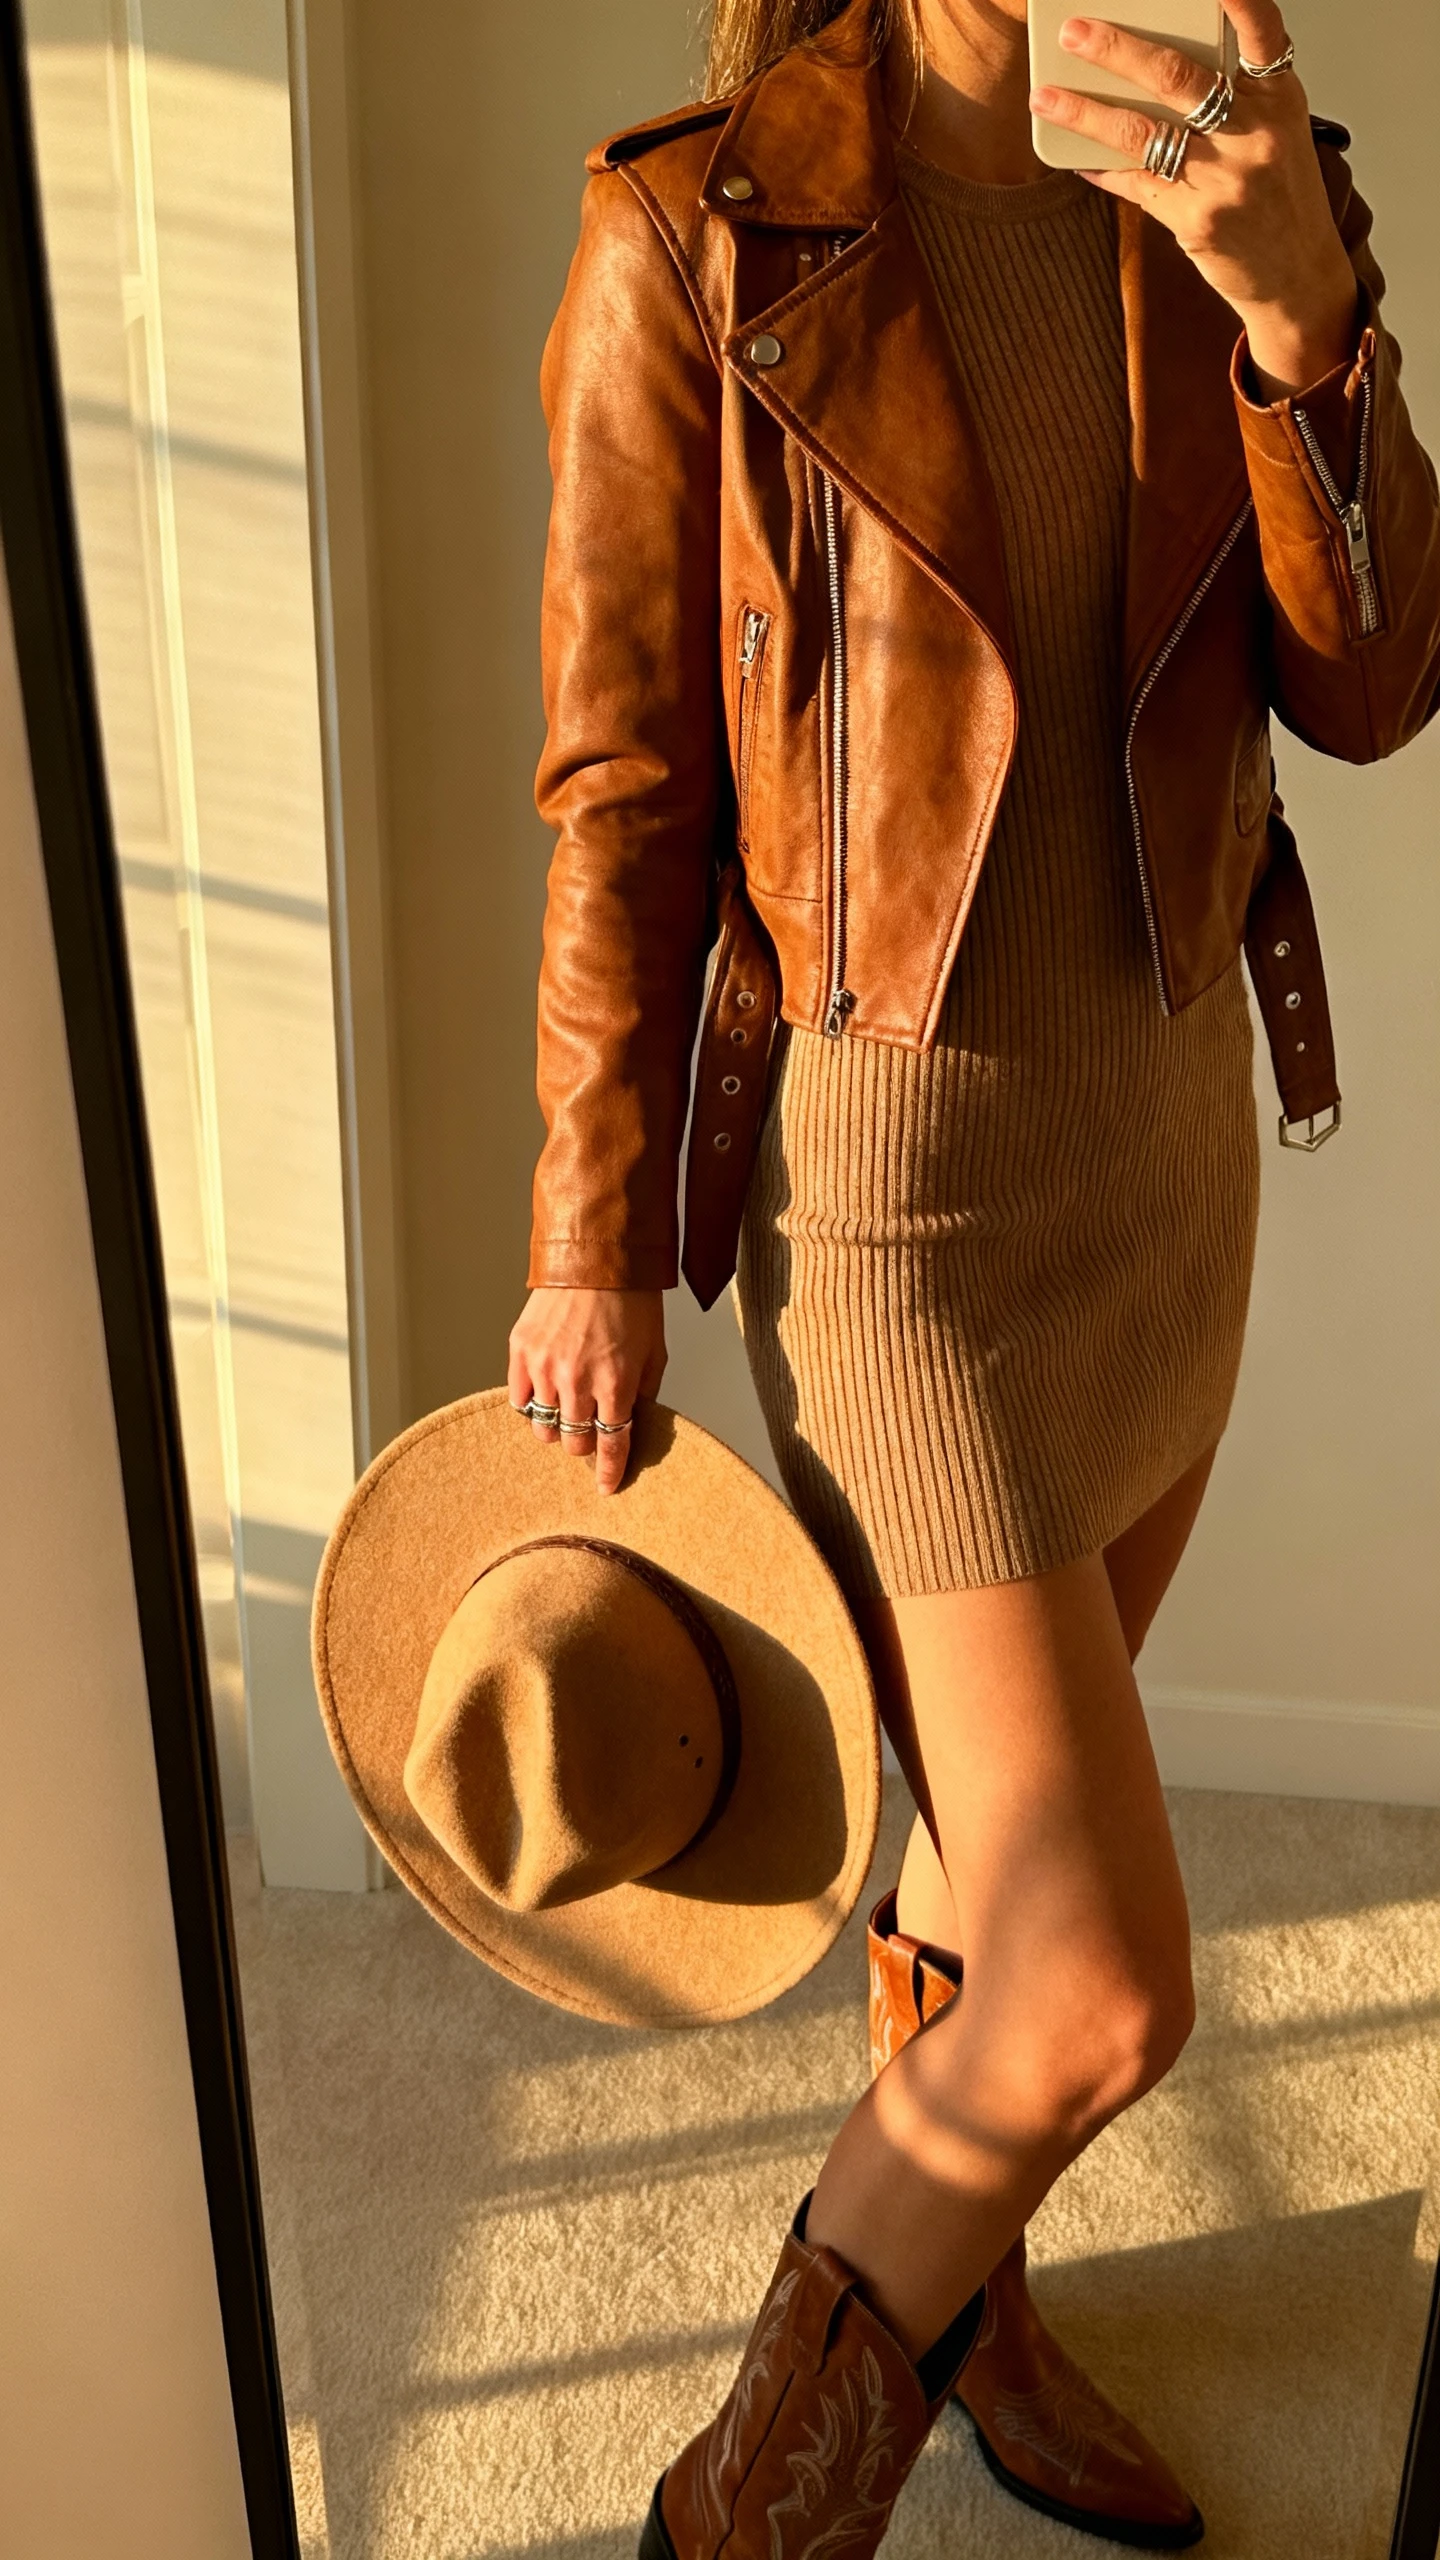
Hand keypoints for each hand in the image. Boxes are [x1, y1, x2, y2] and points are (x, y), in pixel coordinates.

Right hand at [507, 1288, 666, 1495]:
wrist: (596, 1258)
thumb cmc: (632, 1301)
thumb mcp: (654, 1351)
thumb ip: (644, 1393)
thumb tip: (634, 1423)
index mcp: (616, 1384)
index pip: (611, 1446)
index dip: (610, 1472)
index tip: (607, 1487)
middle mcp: (577, 1382)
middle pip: (574, 1444)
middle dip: (584, 1445)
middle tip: (589, 1432)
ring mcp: (545, 1368)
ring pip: (543, 1428)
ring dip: (557, 1427)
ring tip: (566, 1412)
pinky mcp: (520, 1352)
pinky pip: (519, 1400)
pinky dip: (531, 1405)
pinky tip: (543, 1396)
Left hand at [1031, 2, 1359, 397]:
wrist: (1298, 274)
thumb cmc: (1280, 191)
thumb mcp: (1276, 128)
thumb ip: (1235, 91)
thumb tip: (1154, 63)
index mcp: (1279, 96)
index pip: (1261, 29)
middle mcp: (1254, 131)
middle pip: (1174, 75)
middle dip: (1116, 49)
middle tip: (1074, 31)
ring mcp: (1224, 177)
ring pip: (1141, 132)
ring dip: (1085, 112)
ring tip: (1046, 97)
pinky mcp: (1197, 220)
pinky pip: (1135, 184)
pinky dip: (1101, 168)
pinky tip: (1074, 157)